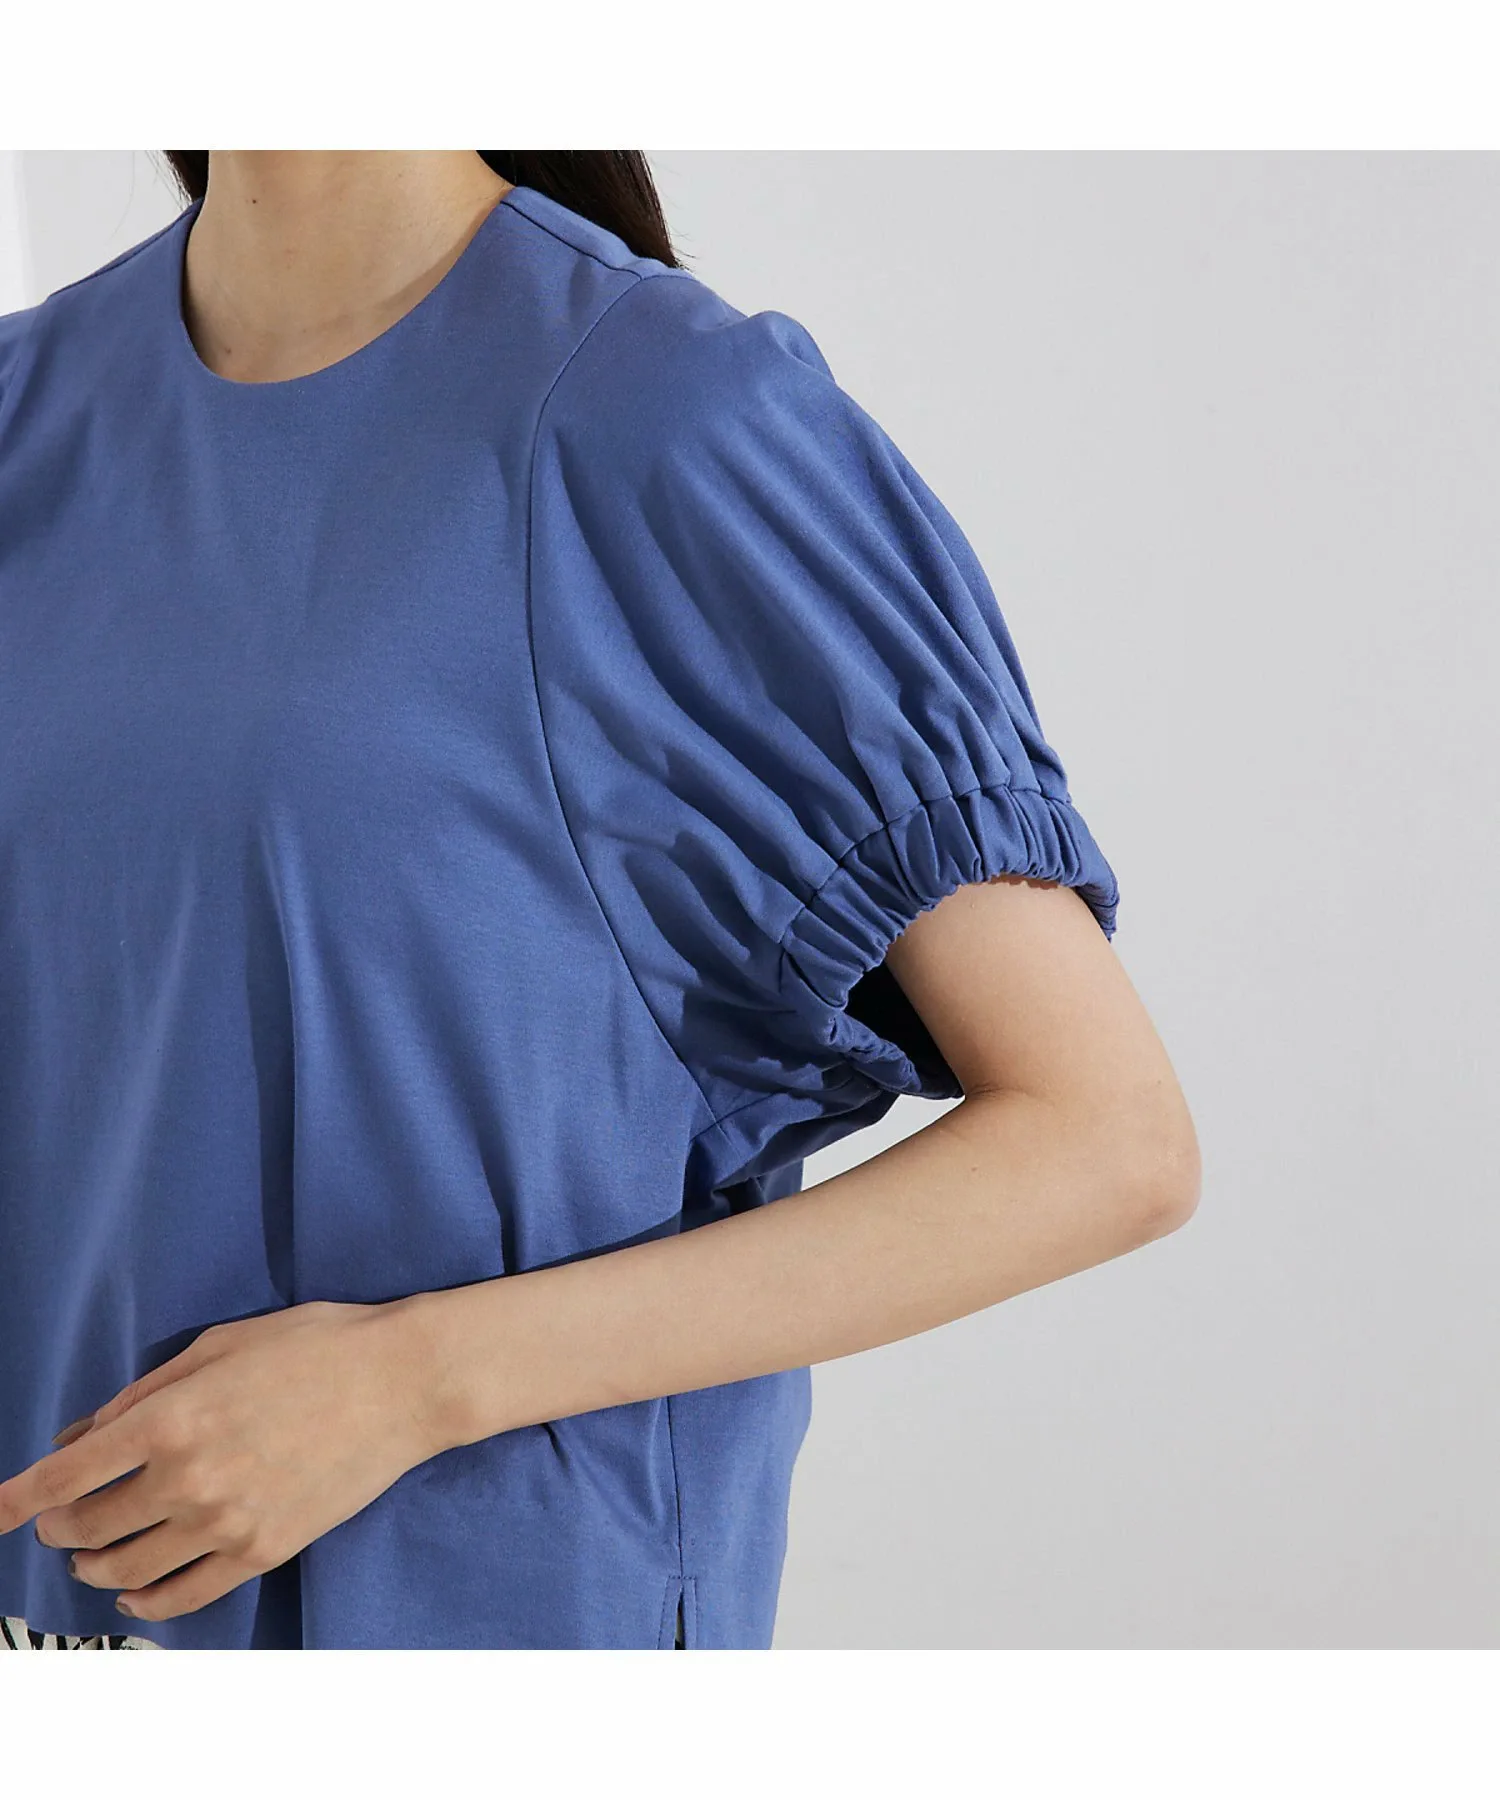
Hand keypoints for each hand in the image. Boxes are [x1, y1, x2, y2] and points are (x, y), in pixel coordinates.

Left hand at [0, 1299, 441, 1622]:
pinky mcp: (261, 1551)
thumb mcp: (221, 1346)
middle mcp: (188, 1477)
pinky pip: (183, 1597)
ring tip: (92, 1553)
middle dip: (60, 1526)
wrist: (403, 1383)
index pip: (67, 1475)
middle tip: (59, 1519)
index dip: (16, 1499)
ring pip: (127, 1569)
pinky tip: (137, 1595)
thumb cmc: (317, 1346)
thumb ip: (144, 1392)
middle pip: (88, 1526)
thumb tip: (85, 1433)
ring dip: (94, 1565)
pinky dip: (147, 1604)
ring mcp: (225, 1522)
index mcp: (172, 1418)